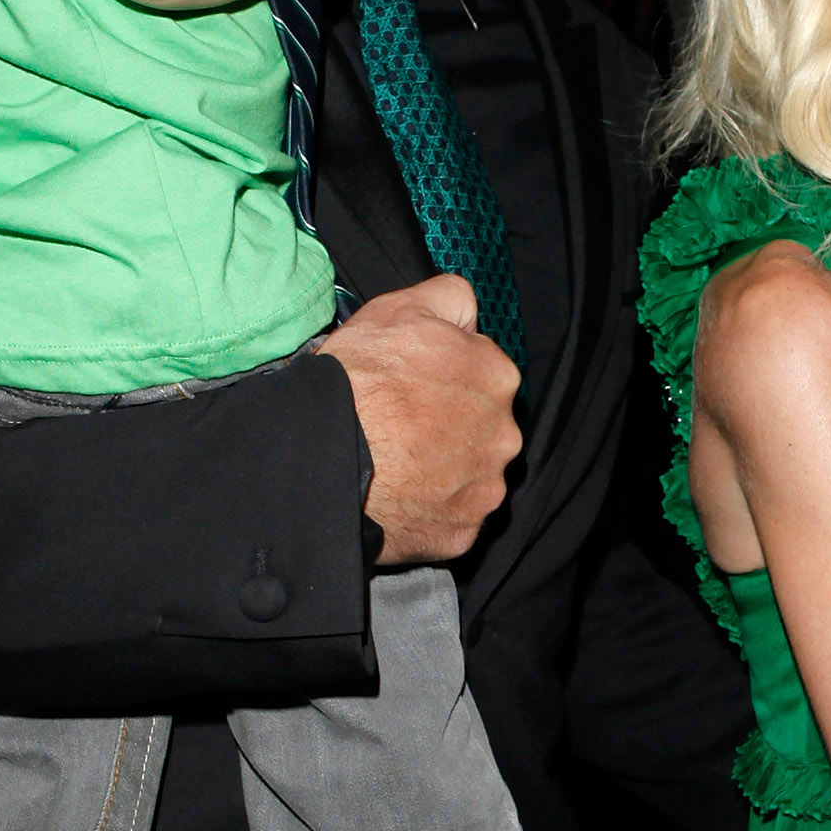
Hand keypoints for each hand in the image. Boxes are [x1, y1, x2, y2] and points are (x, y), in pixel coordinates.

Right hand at [314, 279, 520, 562]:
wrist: (325, 455)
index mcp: (498, 376)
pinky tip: (398, 495)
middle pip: (483, 426)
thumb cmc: (360, 380)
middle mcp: (505, 435)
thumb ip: (450, 299)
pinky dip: (430, 510)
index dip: (445, 376)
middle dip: (452, 425)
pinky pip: (451, 518)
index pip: (482, 372)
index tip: (415, 386)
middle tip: (403, 427)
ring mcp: (485, 487)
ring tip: (397, 464)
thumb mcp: (400, 308)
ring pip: (471, 474)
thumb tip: (469, 314)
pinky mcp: (462, 531)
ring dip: (445, 470)